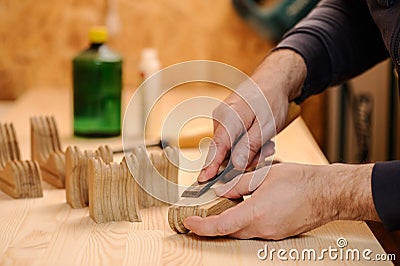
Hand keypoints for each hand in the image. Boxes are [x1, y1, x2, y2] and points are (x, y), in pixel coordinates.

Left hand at [184, 163, 379, 239]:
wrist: (328, 193)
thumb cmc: (300, 181)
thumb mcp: (264, 175)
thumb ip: (239, 185)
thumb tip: (222, 191)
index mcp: (257, 212)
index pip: (222, 225)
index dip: (202, 226)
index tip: (189, 223)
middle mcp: (263, 228)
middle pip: (229, 232)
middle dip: (212, 226)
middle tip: (199, 217)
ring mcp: (272, 234)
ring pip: (242, 232)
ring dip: (228, 224)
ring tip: (219, 211)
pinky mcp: (279, 234)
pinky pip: (255, 231)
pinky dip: (243, 223)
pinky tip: (243, 211)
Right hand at [198, 49, 306, 181]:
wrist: (273, 83)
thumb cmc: (270, 100)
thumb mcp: (266, 126)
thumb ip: (249, 146)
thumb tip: (235, 165)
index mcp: (229, 117)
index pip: (217, 146)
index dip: (211, 165)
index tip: (204, 179)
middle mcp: (221, 120)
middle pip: (225, 152)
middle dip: (245, 158)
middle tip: (267, 150)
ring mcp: (223, 123)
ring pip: (232, 150)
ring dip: (250, 152)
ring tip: (267, 142)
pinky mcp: (229, 126)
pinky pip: (235, 144)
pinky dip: (249, 147)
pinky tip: (262, 140)